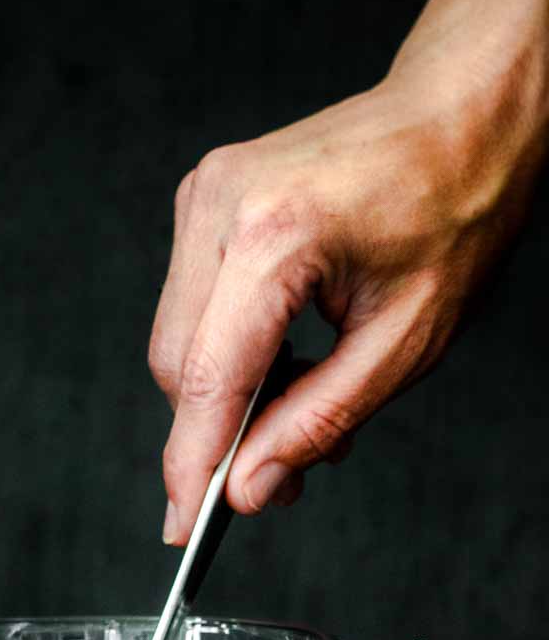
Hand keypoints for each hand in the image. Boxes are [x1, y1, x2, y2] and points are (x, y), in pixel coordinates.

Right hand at [150, 69, 542, 544]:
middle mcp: (221, 204)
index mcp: (274, 234)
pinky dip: (229, 347)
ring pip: (177, 340)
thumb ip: (318, 421)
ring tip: (302, 400)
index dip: (192, 465)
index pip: (206, 379)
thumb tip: (246, 487)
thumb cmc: (453, 207)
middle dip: (217, 434)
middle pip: (177, 366)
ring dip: (227, 391)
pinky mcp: (203, 197)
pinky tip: (285, 354)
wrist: (461, 110)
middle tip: (278, 477)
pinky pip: (192, 304)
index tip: (181, 528)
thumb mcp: (406, 340)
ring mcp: (204, 194)